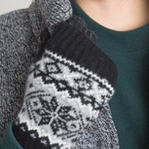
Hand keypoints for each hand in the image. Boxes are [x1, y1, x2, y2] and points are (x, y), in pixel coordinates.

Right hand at [13, 17, 117, 148]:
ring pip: (98, 55)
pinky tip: (87, 88)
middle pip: (88, 39)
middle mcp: (84, 48)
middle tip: (72, 68)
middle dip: (81, 50)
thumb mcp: (38, 63)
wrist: (55, 121)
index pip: (75, 26)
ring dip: (90, 64)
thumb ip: (49, 44)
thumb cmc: (42, 93)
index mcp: (65, 41)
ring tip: (78, 83)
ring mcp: (99, 65)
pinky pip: (107, 71)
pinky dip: (100, 77)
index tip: (66, 46)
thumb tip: (52, 31)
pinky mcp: (109, 80)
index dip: (70, 36)